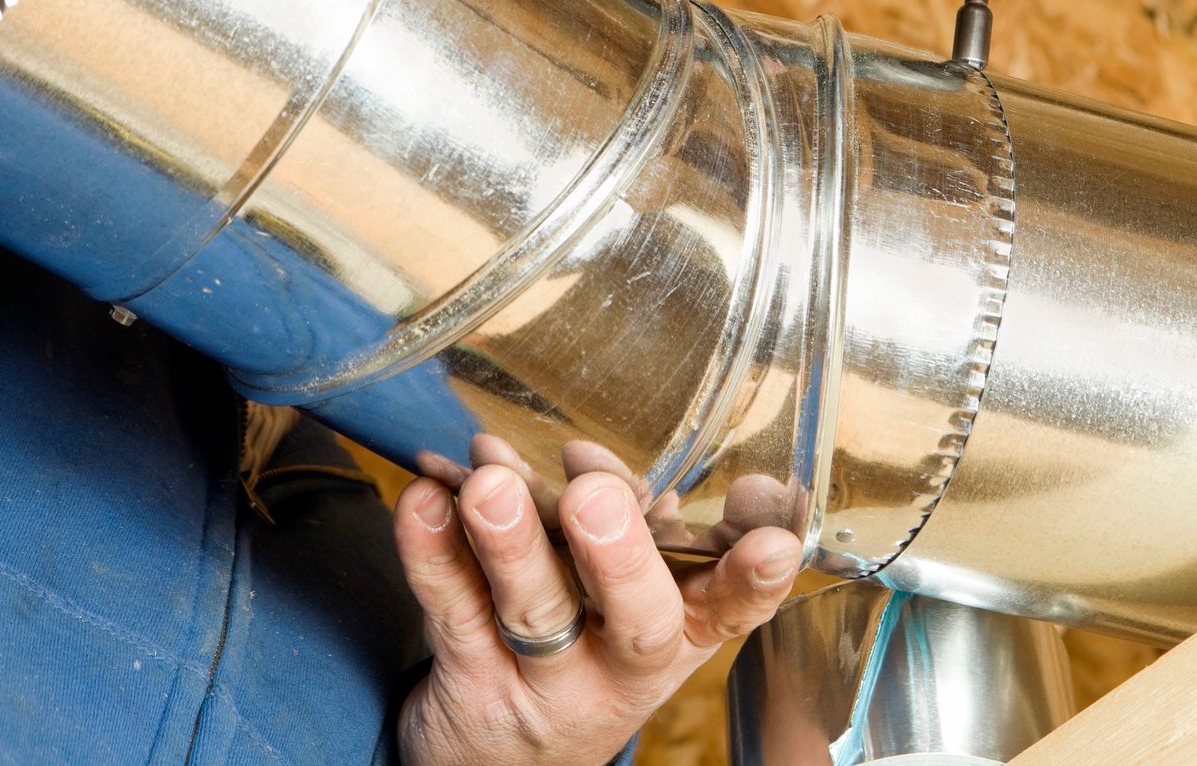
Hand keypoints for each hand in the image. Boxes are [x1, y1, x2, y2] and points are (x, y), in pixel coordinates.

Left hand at [394, 434, 803, 765]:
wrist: (502, 762)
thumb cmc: (585, 650)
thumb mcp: (639, 606)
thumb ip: (647, 528)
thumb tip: (615, 460)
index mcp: (682, 633)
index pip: (733, 608)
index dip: (756, 576)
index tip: (773, 541)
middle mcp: (623, 668)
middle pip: (636, 621)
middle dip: (618, 555)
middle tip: (594, 496)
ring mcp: (547, 683)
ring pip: (534, 612)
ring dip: (510, 542)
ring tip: (489, 484)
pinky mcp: (472, 684)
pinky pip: (451, 613)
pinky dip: (431, 551)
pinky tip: (424, 499)